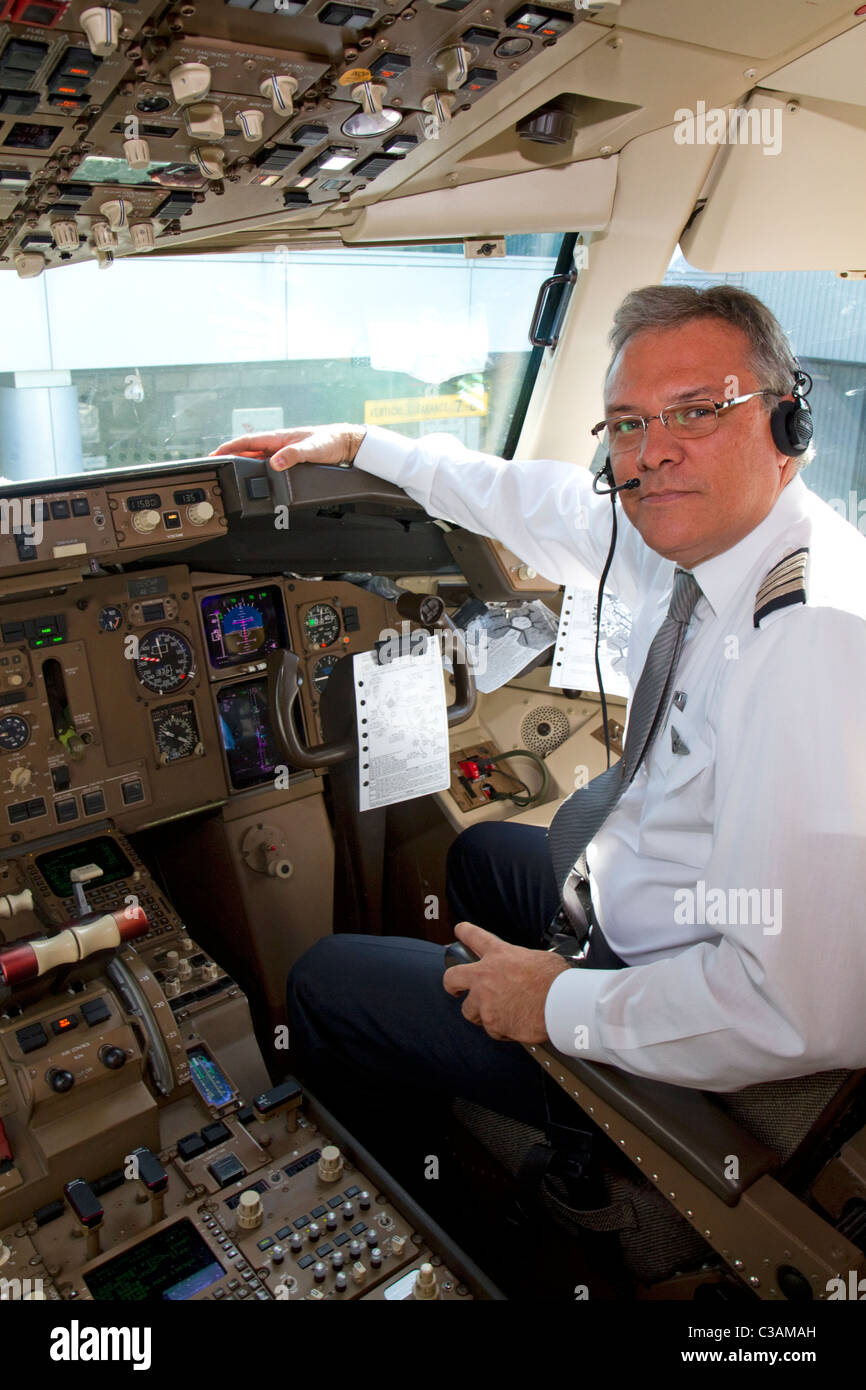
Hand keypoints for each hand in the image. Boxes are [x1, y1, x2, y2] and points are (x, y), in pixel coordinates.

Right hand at [210, 423, 366, 470]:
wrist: (345, 443)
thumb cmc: (330, 442)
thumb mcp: (312, 449)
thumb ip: (294, 455)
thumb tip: (276, 462)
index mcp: (278, 437)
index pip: (247, 441)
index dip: (229, 448)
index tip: (214, 455)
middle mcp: (277, 443)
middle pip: (247, 450)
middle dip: (230, 457)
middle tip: (216, 468)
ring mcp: (282, 450)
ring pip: (256, 457)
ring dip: (243, 464)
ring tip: (230, 475)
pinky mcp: (288, 458)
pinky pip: (267, 464)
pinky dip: (257, 469)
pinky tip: (255, 478)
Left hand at [443, 921, 570, 1044]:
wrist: (561, 1004)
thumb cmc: (556, 980)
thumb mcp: (539, 958)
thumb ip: (523, 961)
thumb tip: (530, 967)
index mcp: (499, 955)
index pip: (474, 936)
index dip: (464, 932)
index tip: (459, 931)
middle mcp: (486, 976)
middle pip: (452, 977)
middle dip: (451, 984)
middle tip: (455, 988)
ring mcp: (486, 1002)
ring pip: (469, 1011)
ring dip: (481, 1013)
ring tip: (498, 1013)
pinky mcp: (493, 1024)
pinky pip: (492, 1029)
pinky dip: (502, 1029)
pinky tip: (515, 1024)